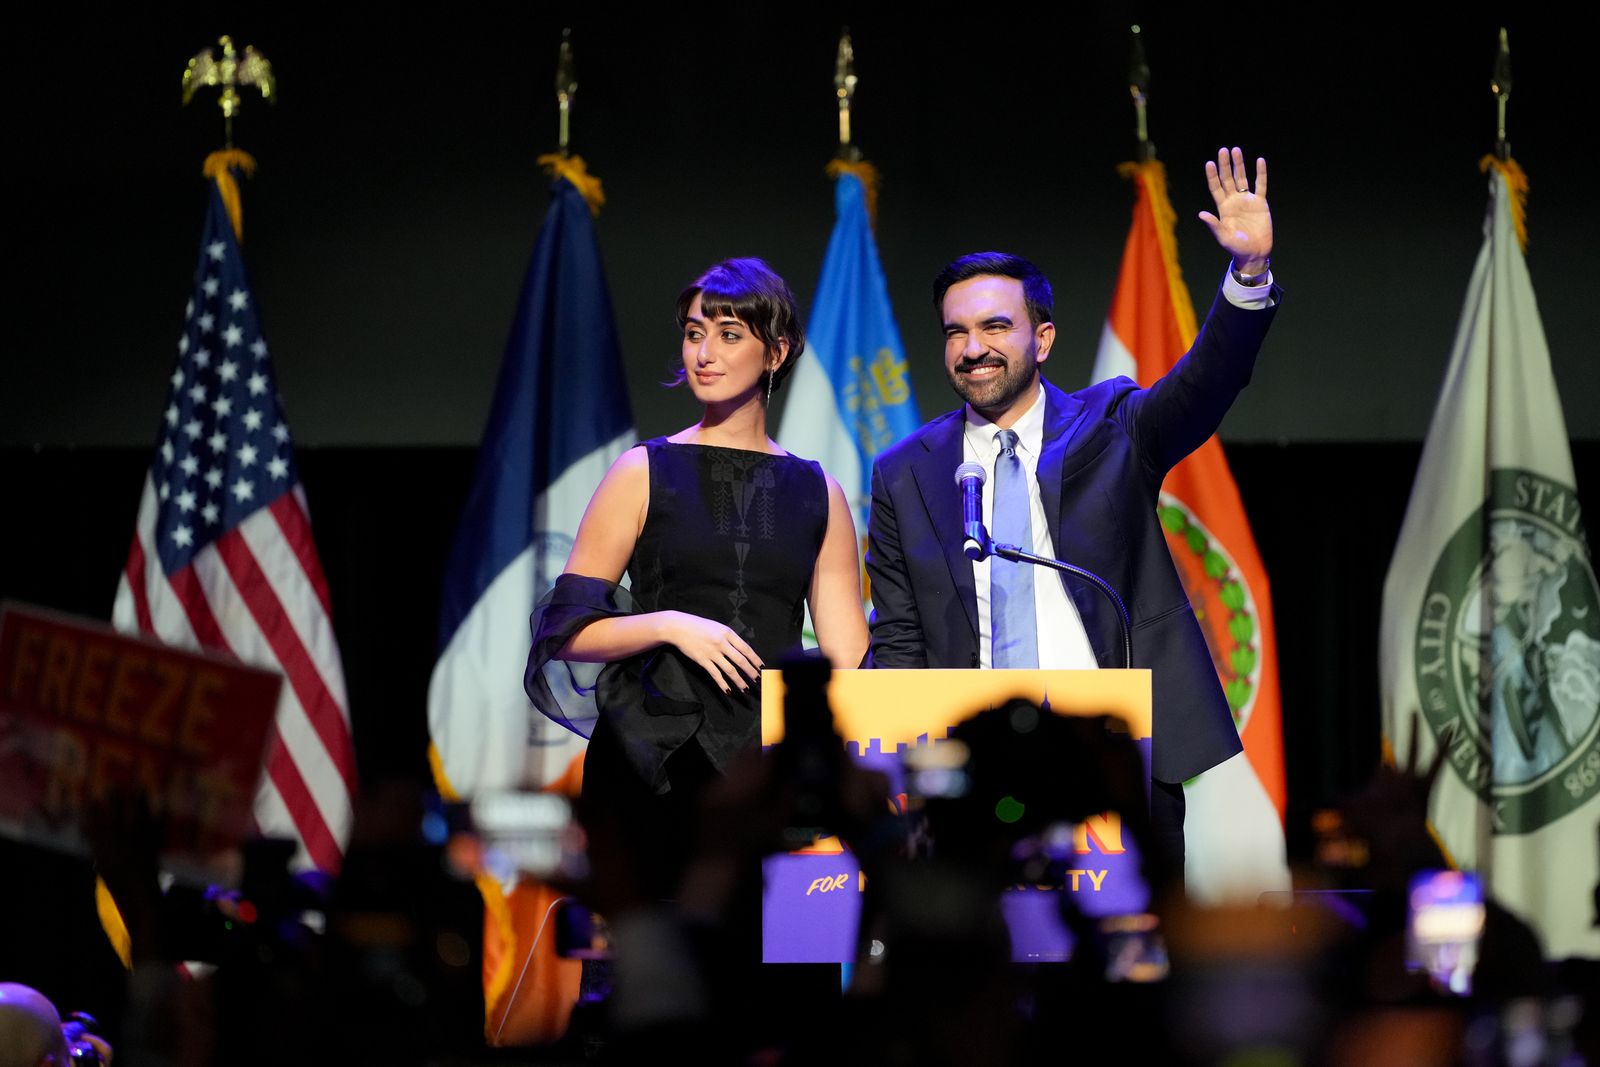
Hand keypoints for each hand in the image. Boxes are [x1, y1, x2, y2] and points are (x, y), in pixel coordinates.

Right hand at [662, 611, 762, 691]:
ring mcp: (712, 653)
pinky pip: (715, 675)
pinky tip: (729, 691)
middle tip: (758, 681)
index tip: (762, 668)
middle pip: (740, 661)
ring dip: (739, 681)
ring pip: (730, 670)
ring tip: (746, 689)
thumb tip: (741, 651)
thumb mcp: (717, 627)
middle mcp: (722, 643)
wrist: (678, 627)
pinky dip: (723, 684)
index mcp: (727, 633)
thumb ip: (729, 638)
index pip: (746, 649)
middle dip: (751, 672)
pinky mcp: (702, 661)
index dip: (755, 660)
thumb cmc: (698, 626)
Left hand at [1199, 147, 1271, 274]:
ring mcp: (1247, 201)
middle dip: (1225, 165)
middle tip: (1223, 150)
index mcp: (1223, 208)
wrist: (1254, 253)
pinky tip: (1260, 161)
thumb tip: (1201, 214)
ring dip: (1239, 165)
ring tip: (1236, 150)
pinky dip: (1261, 173)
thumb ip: (1213, 225)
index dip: (1212, 176)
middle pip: (1228, 179)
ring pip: (1242, 178)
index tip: (1209, 163)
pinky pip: (1261, 185)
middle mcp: (1233, 201)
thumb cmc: (1236, 247)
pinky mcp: (1260, 203)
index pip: (1216, 188)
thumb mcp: (1223, 237)